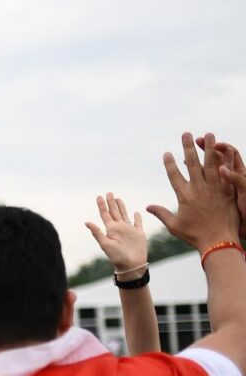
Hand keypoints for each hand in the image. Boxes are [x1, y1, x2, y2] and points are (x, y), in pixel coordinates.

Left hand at [85, 193, 146, 270]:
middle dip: (111, 202)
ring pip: (124, 215)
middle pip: (114, 212)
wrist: (131, 266)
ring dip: (121, 207)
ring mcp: (129, 230)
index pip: (105, 214)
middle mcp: (119, 228)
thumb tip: (86, 222)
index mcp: (111, 229)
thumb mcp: (105, 244)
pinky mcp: (139, 234)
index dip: (102, 205)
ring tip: (118, 198)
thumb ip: (97, 233)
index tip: (99, 196)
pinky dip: (137, 217)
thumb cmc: (117, 257)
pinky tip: (136, 212)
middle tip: (109, 193)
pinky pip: (138, 223)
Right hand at [147, 133, 239, 251]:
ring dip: (209, 148)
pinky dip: (227, 160)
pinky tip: (227, 149)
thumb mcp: (175, 226)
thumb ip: (161, 213)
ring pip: (211, 164)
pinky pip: (226, 172)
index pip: (174, 175)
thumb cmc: (195, 236)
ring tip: (209, 134)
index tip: (167, 153)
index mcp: (184, 196)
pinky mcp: (227, 192)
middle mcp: (198, 189)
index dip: (169, 163)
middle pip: (192, 163)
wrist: (219, 242)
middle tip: (187, 134)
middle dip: (188, 147)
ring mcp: (214, 189)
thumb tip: (147, 207)